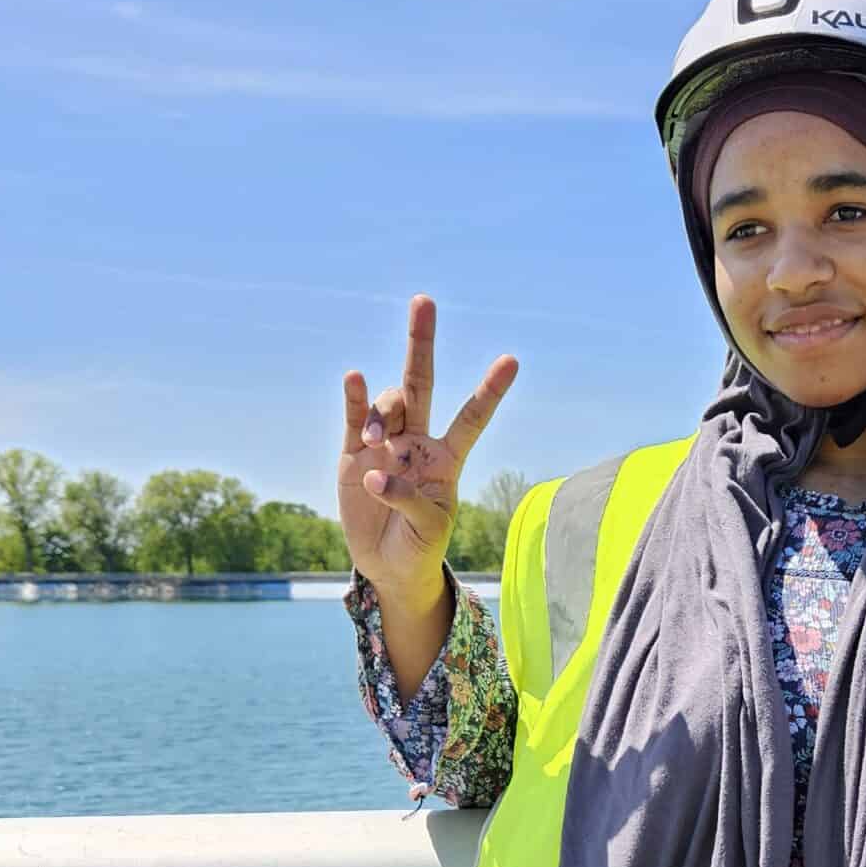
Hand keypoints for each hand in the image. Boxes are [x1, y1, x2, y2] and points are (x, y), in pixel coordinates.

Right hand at [338, 296, 516, 599]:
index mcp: (447, 458)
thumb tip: (378, 474)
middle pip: (421, 383)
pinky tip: (355, 378)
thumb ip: (409, 499)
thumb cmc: (419, 546)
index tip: (511, 360)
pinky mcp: (354, 454)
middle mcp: (418, 441)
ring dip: (382, 412)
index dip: (489, 390)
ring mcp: (386, 443)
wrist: (388, 565)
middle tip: (423, 301)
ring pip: (388, 403)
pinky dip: (356, 398)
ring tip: (376, 443)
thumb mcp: (428, 529)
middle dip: (421, 343)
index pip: (472, 417)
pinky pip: (355, 418)